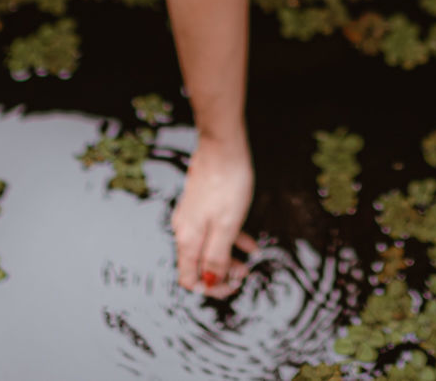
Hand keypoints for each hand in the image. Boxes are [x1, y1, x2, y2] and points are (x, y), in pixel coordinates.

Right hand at [173, 134, 255, 297]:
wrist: (222, 147)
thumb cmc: (226, 184)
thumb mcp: (227, 227)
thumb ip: (216, 257)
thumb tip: (210, 283)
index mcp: (188, 239)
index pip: (189, 278)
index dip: (210, 289)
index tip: (231, 288)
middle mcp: (184, 229)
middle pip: (198, 264)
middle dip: (222, 274)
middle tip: (245, 276)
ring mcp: (192, 216)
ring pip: (207, 246)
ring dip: (228, 257)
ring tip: (251, 260)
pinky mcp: (201, 204)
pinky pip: (212, 230)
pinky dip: (230, 239)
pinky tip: (250, 240)